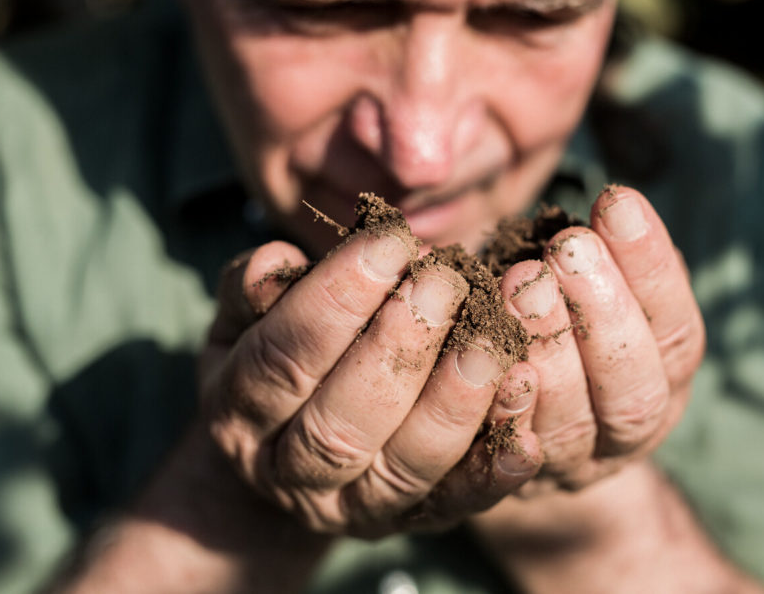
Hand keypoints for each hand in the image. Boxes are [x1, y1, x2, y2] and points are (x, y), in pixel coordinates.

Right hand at [198, 229, 542, 538]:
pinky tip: (524, 417)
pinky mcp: (415, 522)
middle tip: (445, 281)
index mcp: (239, 416)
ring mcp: (356, 509)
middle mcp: (291, 475)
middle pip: (343, 423)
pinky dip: (493, 470)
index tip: (391, 242)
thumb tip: (275, 263)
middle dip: (400, 346)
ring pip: (406, 465)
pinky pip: (457, 503)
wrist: (288, 460)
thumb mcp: (244, 325)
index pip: (281, 359)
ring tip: (494, 335)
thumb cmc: (275, 362)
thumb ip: (254, 292)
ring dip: (455, 399)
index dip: (335, 298)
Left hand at [493, 185, 704, 491]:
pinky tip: (479, 350)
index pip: (675, 330)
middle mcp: (630, 428)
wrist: (512, 426)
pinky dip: (498, 405)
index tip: (617, 203)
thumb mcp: (587, 287)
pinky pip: (506, 456)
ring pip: (572, 423)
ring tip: (519, 282)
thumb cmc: (552, 322)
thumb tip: (614, 207)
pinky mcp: (514, 485)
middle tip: (568, 249)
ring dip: (547, 350)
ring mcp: (572, 464)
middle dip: (602, 312)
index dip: (651, 268)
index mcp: (665, 376)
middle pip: (633, 389)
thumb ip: (604, 260)